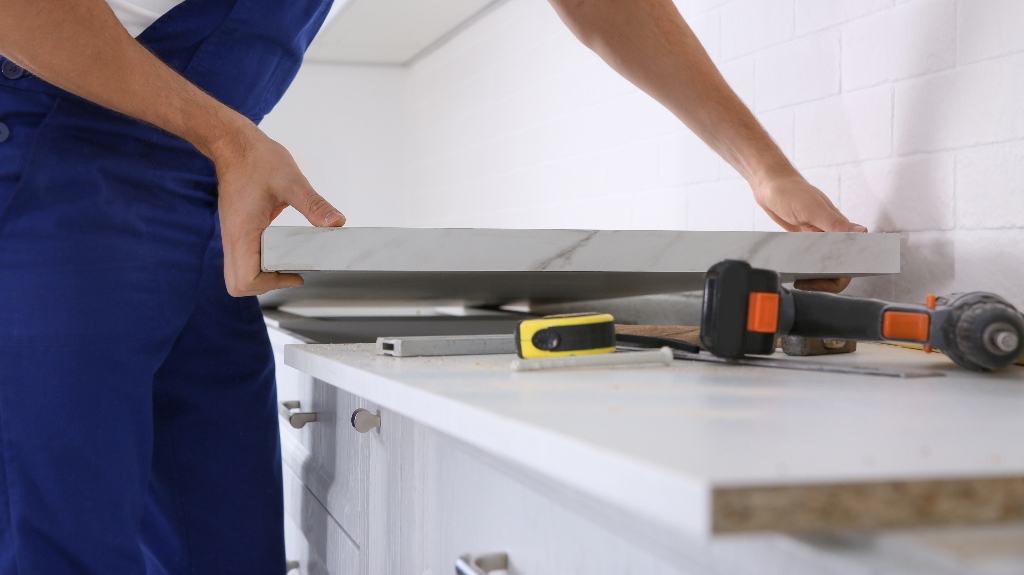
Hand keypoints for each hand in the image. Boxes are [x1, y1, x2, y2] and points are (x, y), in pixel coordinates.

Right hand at [211, 123, 345, 296]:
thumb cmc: (256, 159)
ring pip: (239, 273)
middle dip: (265, 286)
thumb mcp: (291, 180)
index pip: (244, 280)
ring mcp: (233, 235)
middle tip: (291, 272)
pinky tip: (283, 249)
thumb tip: (336, 223)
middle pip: (238, 284)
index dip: (269, 285)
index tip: (295, 273)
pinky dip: (262, 262)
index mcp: (242, 232)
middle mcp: (233, 238)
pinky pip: (244, 258)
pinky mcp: (238, 230)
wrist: (233, 144)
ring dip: (263, 275)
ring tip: (290, 263)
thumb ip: (314, 204)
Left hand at [752, 173, 866, 292]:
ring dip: (815, 276)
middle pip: (839, 266)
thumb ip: (834, 221)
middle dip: (826, 279)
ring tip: (799, 280)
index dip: (846, 271)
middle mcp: (831, 234)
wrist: (770, 186)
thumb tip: (862, 232)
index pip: (853, 256)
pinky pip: (809, 259)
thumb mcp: (811, 207)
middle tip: (805, 282)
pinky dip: (804, 268)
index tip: (827, 278)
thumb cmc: (791, 192)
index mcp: (839, 227)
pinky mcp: (804, 241)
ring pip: (824, 265)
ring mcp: (817, 238)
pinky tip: (794, 272)